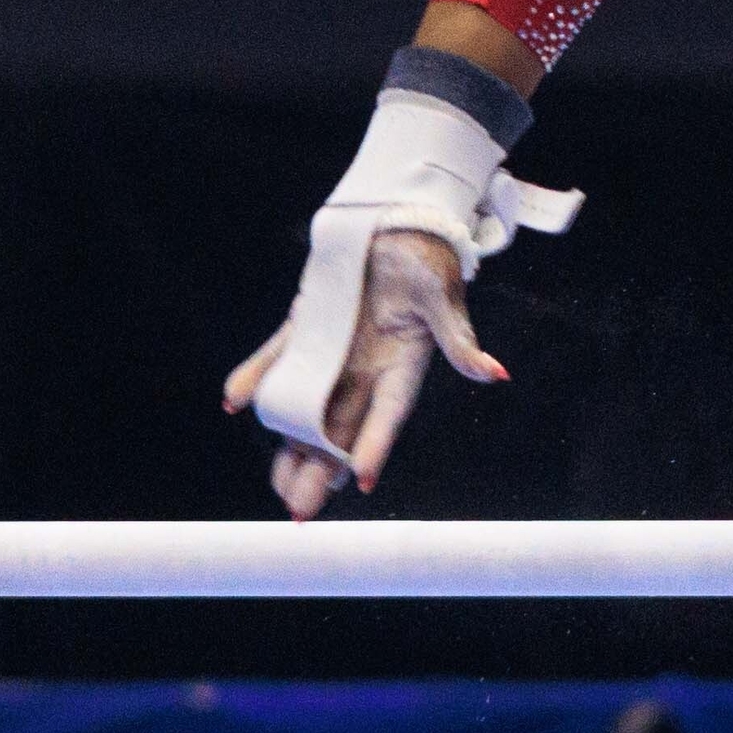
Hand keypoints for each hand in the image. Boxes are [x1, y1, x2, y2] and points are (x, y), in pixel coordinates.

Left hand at [222, 227, 503, 517]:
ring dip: (290, 441)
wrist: (394, 223)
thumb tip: (496, 374)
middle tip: (300, 509)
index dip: (376, 446)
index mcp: (403, 364)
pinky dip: (256, 376)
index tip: (363, 482)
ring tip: (278, 484)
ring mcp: (331, 352)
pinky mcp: (305, 329)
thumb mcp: (442, 297)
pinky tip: (236, 399)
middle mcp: (365, 368)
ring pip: (307, 407)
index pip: (388, 413)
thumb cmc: (428, 259)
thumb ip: (460, 340)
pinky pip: (277, 357)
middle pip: (342, 427)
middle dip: (321, 468)